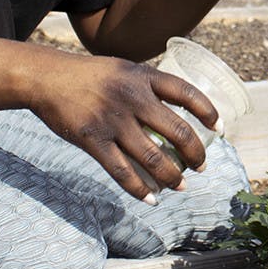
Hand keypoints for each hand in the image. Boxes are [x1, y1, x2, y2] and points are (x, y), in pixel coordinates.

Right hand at [29, 51, 217, 201]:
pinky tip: (152, 199)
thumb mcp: (124, 69)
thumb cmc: (90, 76)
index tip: (220, 130)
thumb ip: (147, 87)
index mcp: (143, 76)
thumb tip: (178, 111)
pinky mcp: (93, 140)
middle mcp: (132, 97)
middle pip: (177, 131)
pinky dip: (140, 190)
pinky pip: (122, 172)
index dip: (209, 112)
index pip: (187, 93)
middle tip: (201, 166)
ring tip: (181, 187)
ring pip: (153, 158)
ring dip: (172, 177)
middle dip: (195, 154)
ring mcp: (112, 120)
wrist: (47, 78)